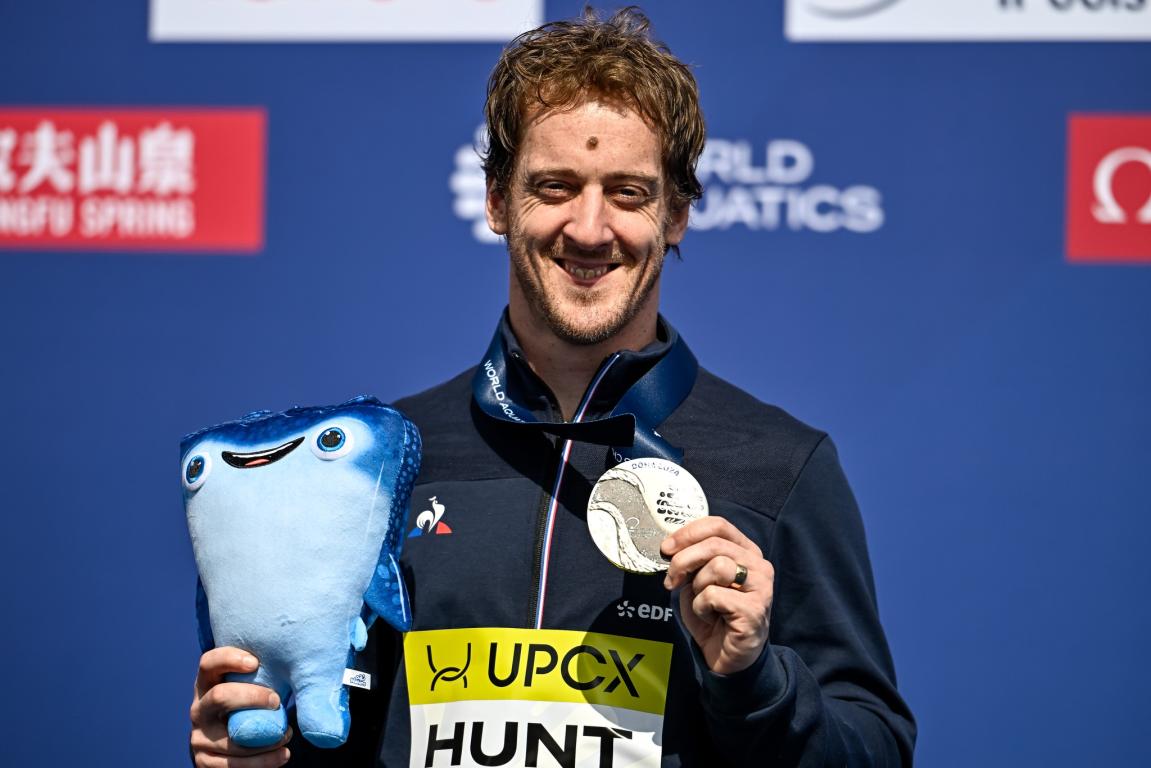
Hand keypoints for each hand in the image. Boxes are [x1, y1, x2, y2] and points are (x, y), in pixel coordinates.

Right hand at [189, 647, 291, 766]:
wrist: (234, 743)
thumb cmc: (253, 705)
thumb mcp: (252, 688)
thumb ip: (264, 677)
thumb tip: (303, 666)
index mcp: (207, 684)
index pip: (208, 663)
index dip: (229, 658)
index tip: (256, 662)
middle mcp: (199, 709)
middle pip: (220, 696)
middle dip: (253, 697)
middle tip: (277, 701)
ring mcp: (199, 737)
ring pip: (231, 738)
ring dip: (265, 739)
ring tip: (288, 735)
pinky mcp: (205, 761)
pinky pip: (232, 765)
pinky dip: (262, 761)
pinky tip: (282, 755)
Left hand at [661, 516, 773, 674]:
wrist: (725, 656)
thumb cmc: (712, 615)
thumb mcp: (697, 579)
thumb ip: (692, 559)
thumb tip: (671, 546)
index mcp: (746, 552)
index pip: (718, 525)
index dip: (688, 533)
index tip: (666, 548)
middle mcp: (759, 565)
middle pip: (714, 544)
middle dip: (684, 560)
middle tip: (671, 579)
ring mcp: (761, 587)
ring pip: (717, 566)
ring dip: (697, 586)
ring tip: (701, 602)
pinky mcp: (755, 609)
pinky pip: (715, 595)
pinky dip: (701, 607)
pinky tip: (710, 617)